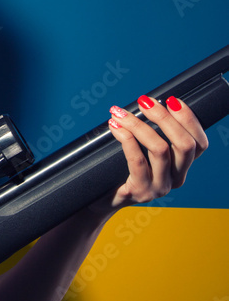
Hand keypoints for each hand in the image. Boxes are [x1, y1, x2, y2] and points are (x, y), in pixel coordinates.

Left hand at [94, 94, 207, 211]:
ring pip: (160, 150)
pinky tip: (116, 127)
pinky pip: (137, 161)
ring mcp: (159, 187)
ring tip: (120, 113)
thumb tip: (147, 103)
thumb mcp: (143, 153)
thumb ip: (151, 134)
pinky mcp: (139, 191)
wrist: (101, 200)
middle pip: (185, 144)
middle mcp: (176, 178)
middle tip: (144, 102)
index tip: (172, 100)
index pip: (199, 143)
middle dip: (165, 118)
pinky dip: (127, 139)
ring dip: (140, 125)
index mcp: (181, 167)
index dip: (189, 120)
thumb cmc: (121, 170)